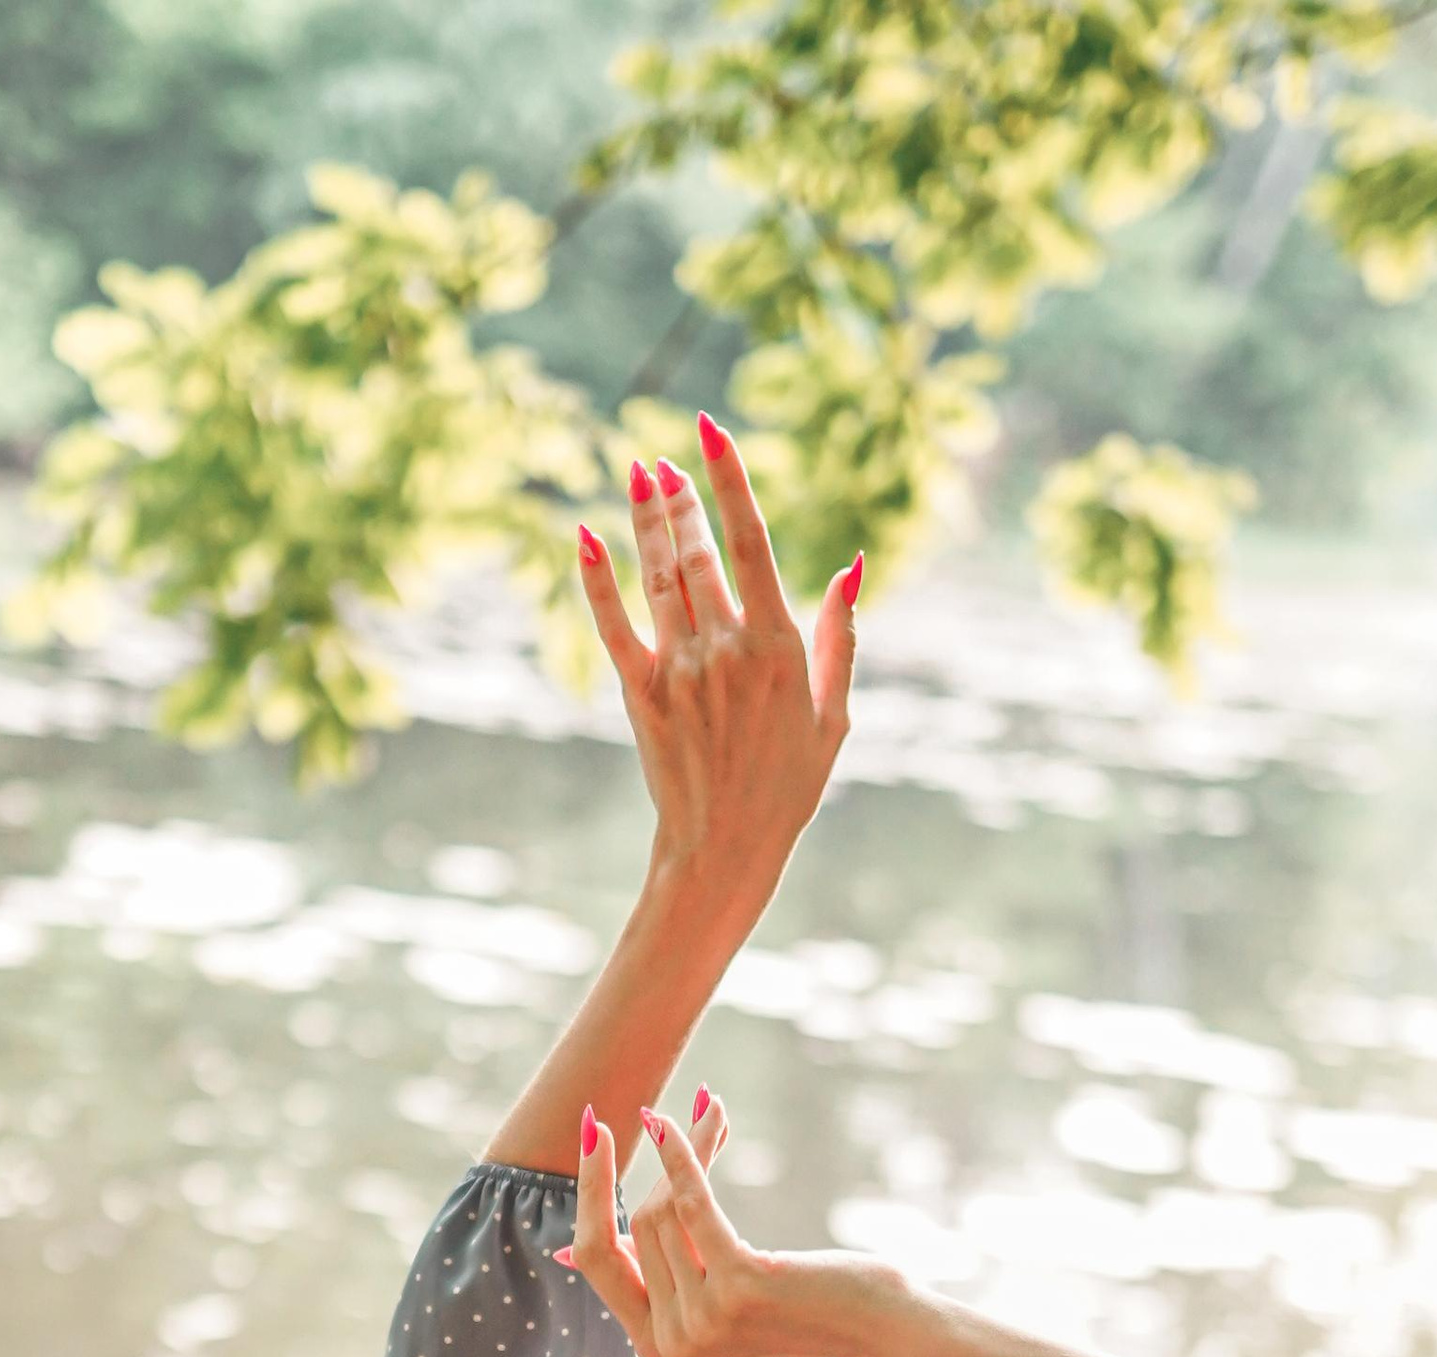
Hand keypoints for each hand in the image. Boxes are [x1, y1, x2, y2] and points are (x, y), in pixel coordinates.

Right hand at [565, 1098, 918, 1356]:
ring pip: (666, 1210)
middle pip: (639, 1223)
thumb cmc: (801, 1304)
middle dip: (662, 1164)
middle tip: (693, 1113)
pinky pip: (693, 1204)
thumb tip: (566, 1253)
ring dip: (692, 1149)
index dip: (590, 1192)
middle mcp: (672, 1343)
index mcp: (655, 1349)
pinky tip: (697, 1114)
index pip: (596, 1258)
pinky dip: (687, 1153)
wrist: (883, 1332)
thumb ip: (650, 1277)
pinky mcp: (739, 1287)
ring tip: (716, 1115)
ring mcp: (703, 1320)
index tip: (593, 1130)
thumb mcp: (714, 1296)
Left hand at [577, 423, 857, 895]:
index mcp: (777, 645)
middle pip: (698, 550)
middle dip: (680, 495)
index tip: (711, 429)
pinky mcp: (642, 695)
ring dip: (646, 519)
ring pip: (659, 576)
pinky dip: (597, 582)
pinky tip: (585, 537)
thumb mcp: (832, 715)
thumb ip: (838, 637)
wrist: (727, 848)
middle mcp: (726, 648)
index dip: (729, 478)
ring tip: (636, 472)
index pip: (750, 540)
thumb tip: (852, 567)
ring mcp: (681, 670)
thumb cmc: (788, 785)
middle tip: (664, 456)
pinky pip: (615, 627)